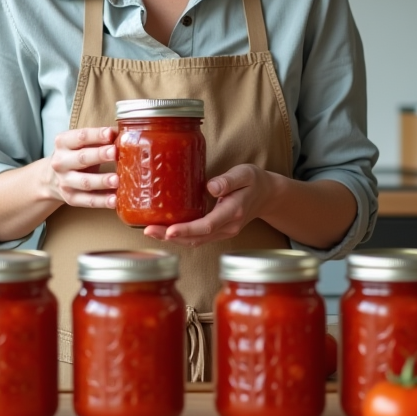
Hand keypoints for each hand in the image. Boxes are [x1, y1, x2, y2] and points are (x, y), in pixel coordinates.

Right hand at [45, 126, 117, 208]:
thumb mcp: (80, 144)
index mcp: (63, 143)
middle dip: (99, 155)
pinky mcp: (71, 198)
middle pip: (82, 158)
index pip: (81, 136)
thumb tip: (124, 135)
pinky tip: (115, 200)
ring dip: (101, 181)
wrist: (50, 178)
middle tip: (115, 152)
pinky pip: (88, 201)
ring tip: (117, 180)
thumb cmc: (74, 155)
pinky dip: (102, 201)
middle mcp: (61, 162)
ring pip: (85, 182)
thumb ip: (99, 139)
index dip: (96, 135)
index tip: (110, 133)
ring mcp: (65, 182)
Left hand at [143, 164, 274, 246]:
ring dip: (172, 239)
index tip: (169, 230)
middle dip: (171, 237)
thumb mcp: (245, 174)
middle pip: (196, 238)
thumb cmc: (254, 181)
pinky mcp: (218, 232)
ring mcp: (223, 232)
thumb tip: (210, 187)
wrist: (267, 196)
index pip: (208, 225)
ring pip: (195, 241)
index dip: (187, 230)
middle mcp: (228, 227)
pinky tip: (164, 230)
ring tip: (150, 231)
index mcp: (233, 212)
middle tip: (148, 230)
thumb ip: (228, 181)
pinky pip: (198, 238)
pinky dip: (180, 237)